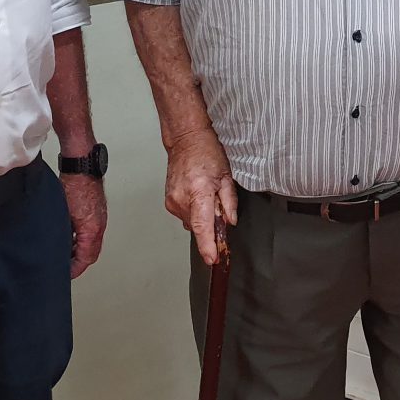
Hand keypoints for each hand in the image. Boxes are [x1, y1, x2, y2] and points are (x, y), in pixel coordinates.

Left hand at [60, 173, 107, 278]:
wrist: (82, 164)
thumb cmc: (74, 184)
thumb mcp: (62, 214)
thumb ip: (61, 234)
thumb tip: (53, 248)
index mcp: (92, 229)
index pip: (86, 258)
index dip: (75, 269)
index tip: (65, 274)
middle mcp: (98, 225)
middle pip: (91, 253)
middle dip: (78, 262)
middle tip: (64, 266)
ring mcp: (98, 217)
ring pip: (91, 242)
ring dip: (79, 249)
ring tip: (64, 252)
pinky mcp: (95, 210)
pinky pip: (90, 231)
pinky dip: (80, 238)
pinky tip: (68, 234)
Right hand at [165, 128, 236, 265]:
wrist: (186, 140)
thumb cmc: (207, 153)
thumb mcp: (226, 176)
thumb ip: (229, 202)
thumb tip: (230, 222)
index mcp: (198, 192)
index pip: (201, 226)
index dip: (207, 245)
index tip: (211, 258)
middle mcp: (181, 199)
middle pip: (199, 227)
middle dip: (212, 225)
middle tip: (219, 207)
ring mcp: (172, 201)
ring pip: (192, 222)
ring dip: (203, 217)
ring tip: (207, 196)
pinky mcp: (169, 202)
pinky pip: (186, 215)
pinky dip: (195, 211)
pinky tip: (199, 197)